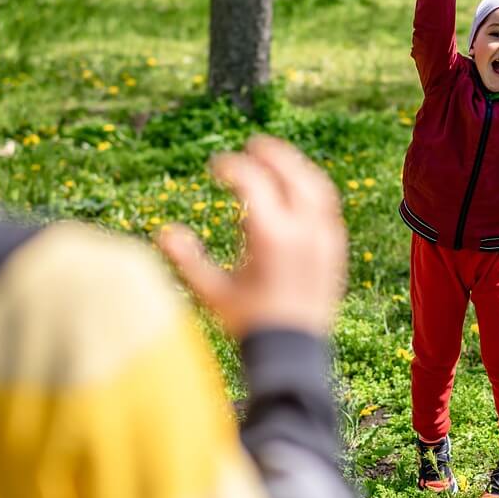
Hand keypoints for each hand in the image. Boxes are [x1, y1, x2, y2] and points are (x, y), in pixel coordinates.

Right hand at [158, 136, 345, 338]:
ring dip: (295, 166)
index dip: (231, 167)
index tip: (215, 166)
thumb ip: (187, 260)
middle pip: (291, 173)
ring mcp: (325, 237)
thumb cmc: (250, 324)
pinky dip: (312, 188)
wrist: (294, 352)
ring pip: (316, 185)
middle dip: (270, 154)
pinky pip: (328, 205)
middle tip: (252, 145)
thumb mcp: (212, 293)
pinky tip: (298, 189)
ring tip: (277, 159)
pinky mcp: (336, 248)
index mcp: (271, 236)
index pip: (253, 181)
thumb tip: (163, 231)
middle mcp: (304, 230)